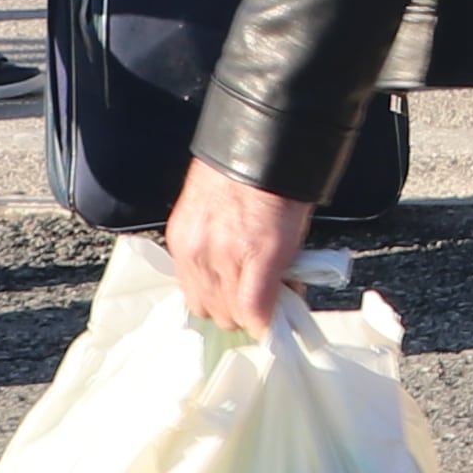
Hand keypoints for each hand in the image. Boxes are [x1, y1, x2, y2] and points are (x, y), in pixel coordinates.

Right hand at [163, 160, 315, 333]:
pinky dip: (201, 282)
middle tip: (257, 301)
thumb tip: (278, 300)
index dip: (264, 327)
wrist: (253, 145)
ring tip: (235, 287)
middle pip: (225, 315)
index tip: (270, 327)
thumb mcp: (295, 237)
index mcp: (260, 252)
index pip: (253, 313)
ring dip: (219, 303)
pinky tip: (216, 271)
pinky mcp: (177, 237)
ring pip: (201, 304)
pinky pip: (184, 280)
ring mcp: (194, 246)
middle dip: (244, 315)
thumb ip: (282, 275)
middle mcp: (221, 253)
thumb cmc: (280, 188)